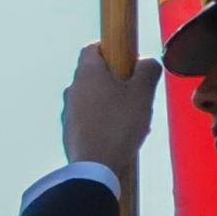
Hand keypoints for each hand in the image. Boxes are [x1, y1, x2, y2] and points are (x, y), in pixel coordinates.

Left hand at [60, 45, 161, 180]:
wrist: (94, 168)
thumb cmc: (119, 126)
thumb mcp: (142, 94)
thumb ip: (148, 71)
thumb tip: (148, 62)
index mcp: (87, 73)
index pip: (93, 47)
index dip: (111, 49)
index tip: (128, 60)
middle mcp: (72, 88)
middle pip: (94, 74)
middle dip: (116, 81)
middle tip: (136, 95)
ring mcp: (68, 111)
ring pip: (92, 99)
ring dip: (110, 103)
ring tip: (131, 121)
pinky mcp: (69, 132)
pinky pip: (87, 119)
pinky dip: (102, 122)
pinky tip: (118, 137)